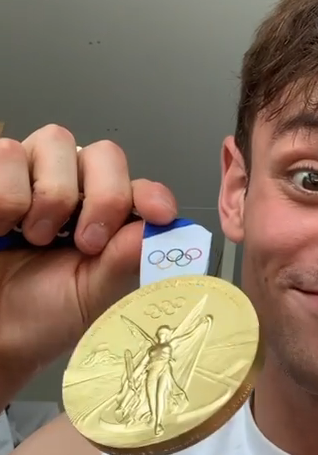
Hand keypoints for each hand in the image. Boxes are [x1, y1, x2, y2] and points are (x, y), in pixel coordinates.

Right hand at [0, 124, 176, 401]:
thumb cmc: (42, 312)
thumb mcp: (92, 295)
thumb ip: (126, 259)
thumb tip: (164, 229)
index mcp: (109, 217)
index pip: (140, 189)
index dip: (152, 196)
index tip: (160, 215)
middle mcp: (76, 185)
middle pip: (105, 154)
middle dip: (103, 198)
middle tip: (86, 243)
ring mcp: (34, 171)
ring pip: (56, 142)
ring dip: (50, 198)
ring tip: (34, 238)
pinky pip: (9, 154)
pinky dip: (7, 199)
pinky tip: (3, 226)